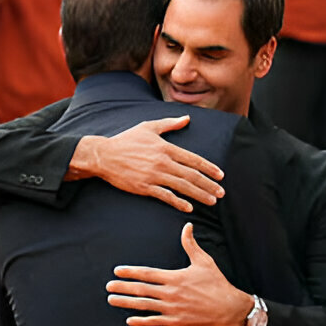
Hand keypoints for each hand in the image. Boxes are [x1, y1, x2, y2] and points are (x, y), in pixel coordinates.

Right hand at [73, 116, 224, 211]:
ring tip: (211, 201)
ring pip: (183, 187)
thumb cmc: (126, 140)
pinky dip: (179, 202)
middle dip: (209, 185)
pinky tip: (189, 207)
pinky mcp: (145, 187)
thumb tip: (187, 118)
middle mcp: (163, 162)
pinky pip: (166, 196)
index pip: (193, 159)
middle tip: (221, 192)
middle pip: (192, 175)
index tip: (220, 175)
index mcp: (165, 147)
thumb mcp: (148, 127)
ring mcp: (154, 175)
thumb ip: (169, 124)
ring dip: (199, 195)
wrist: (104, 155)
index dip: (209, 168)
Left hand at [106, 223, 253, 325]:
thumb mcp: (204, 261)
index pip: (147, 274)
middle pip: (141, 290)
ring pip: (144, 305)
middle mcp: (170, 293)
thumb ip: (190, 244)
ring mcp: (172, 309)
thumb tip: (187, 225)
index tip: (117, 271)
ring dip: (126, 303)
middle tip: (108, 287)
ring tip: (112, 300)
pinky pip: (155, 321)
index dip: (131, 272)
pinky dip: (141, 320)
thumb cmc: (216, 283)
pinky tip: (129, 320)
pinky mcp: (176, 321)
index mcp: (174, 277)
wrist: (229, 307)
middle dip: (123, 288)